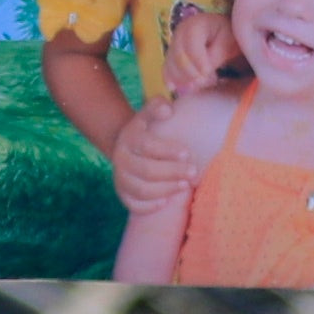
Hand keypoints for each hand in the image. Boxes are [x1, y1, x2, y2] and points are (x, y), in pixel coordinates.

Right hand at [113, 84, 239, 215]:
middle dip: (172, 173)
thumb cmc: (147, 130)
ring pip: (142, 190)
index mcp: (129, 138)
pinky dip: (150, 207)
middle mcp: (121, 159)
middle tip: (193, 173)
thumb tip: (168, 111)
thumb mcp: (150, 113)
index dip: (168, 151)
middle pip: (146, 170)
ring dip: (166, 189)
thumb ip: (158, 106)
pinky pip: (134, 205)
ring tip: (185, 186)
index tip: (187, 154)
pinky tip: (167, 201)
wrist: (127, 147)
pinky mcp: (123, 194)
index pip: (147, 146)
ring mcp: (120, 178)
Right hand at [158, 0, 235, 104]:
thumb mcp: (226, 44)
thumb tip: (202, 73)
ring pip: (171, 64)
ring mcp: (174, 44)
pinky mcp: (171, 56)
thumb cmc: (226, 37)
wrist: (221, 33)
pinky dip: (170, 79)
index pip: (191, 44)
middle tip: (204, 82)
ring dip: (182, 79)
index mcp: (195, 25)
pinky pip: (167, 68)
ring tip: (198, 86)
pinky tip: (174, 88)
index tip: (207, 73)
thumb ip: (215, 57)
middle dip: (190, 73)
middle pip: (178, 56)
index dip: (198, 60)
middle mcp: (179, 33)